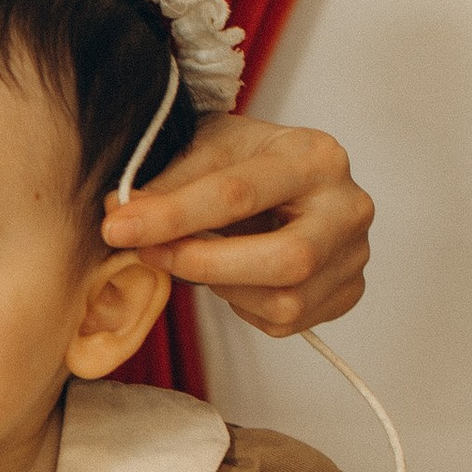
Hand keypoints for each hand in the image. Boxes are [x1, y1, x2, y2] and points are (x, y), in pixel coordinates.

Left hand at [99, 113, 370, 330]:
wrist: (287, 178)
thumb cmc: (247, 158)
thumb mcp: (207, 149)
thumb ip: (167, 183)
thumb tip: (118, 216)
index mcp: (316, 155)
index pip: (240, 193)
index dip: (172, 215)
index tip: (117, 227)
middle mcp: (349, 206)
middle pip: (288, 259)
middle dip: (207, 264)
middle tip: (151, 255)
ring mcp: (355, 255)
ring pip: (286, 301)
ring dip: (224, 287)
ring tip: (200, 258)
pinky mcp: (348, 293)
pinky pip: (288, 322)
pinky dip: (246, 305)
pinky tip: (236, 276)